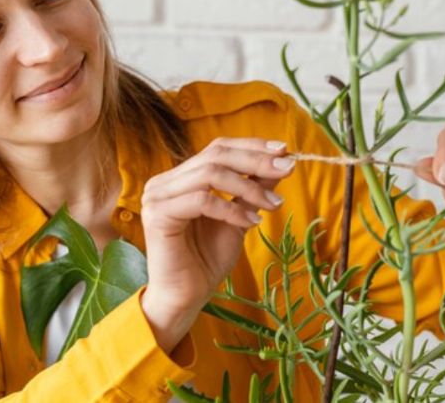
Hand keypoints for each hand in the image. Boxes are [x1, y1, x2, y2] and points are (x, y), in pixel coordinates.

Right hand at [139, 137, 294, 350]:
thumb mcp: (239, 217)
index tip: (285, 151)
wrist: (187, 297)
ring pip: (210, 174)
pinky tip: (252, 222)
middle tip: (286, 169)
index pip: (218, 148)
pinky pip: (202, 200)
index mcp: (181, 177)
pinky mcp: (158, 214)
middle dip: (256, 161)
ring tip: (273, 205)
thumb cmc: (208, 259)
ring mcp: (158, 196)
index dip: (252, 146)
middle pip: (216, 155)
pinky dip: (232, 209)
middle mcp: (165, 182)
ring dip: (249, 187)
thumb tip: (280, 163)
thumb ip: (253, 189)